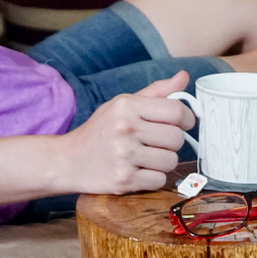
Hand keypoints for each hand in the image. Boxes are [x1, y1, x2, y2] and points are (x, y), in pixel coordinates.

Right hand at [59, 70, 195, 194]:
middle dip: (172, 143)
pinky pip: (159, 180)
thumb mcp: (122, 105)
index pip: (176, 111)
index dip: (187, 119)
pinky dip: (153, 178)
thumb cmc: (99, 132)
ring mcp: (125, 156)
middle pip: (176, 138)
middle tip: (157, 144)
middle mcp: (126, 129)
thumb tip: (183, 77)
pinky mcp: (124, 180)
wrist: (69, 160)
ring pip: (171, 161)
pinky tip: (139, 172)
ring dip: (163, 162)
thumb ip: (155, 93)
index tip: (184, 124)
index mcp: (127, 107)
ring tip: (146, 158)